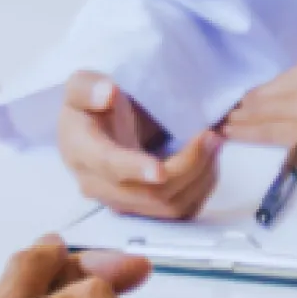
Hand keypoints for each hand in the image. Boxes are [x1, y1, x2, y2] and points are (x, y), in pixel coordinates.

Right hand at [58, 71, 221, 218]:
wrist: (91, 130)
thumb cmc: (90, 107)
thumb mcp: (82, 86)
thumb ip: (88, 87)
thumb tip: (106, 93)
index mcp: (83, 153)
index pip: (109, 167)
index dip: (135, 169)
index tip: (160, 170)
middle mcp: (99, 187)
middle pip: (150, 193)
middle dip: (188, 166)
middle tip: (211, 136)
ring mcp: (123, 203)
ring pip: (170, 206)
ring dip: (200, 177)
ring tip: (214, 143)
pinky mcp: (144, 209)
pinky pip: (181, 210)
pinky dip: (201, 187)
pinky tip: (209, 161)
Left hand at [223, 55, 296, 159]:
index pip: (277, 80)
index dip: (256, 93)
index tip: (241, 100)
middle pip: (262, 94)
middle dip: (239, 105)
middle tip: (218, 114)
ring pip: (259, 111)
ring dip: (236, 119)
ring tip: (218, 125)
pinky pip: (268, 131)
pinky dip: (245, 132)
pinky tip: (230, 134)